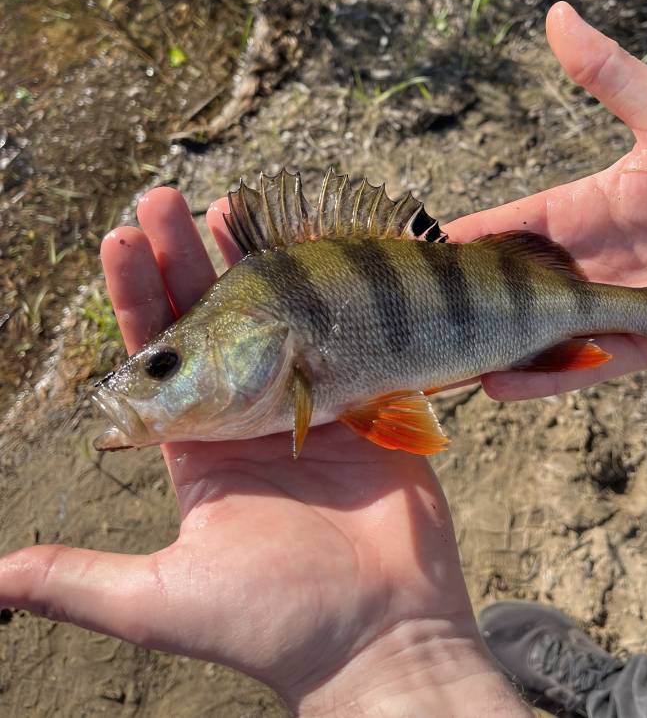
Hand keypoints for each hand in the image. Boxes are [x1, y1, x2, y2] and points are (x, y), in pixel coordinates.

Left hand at [0, 190, 526, 716]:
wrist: (381, 635)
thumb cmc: (273, 622)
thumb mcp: (162, 599)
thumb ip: (78, 582)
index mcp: (197, 445)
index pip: (154, 353)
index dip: (135, 296)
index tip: (118, 240)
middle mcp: (248, 414)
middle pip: (209, 319)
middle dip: (183, 257)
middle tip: (162, 198)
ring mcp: (309, 402)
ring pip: (275, 314)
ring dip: (249, 257)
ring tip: (225, 201)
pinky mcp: (364, 402)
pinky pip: (342, 332)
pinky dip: (326, 283)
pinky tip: (310, 242)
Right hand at [447, 2, 646, 400]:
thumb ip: (609, 73)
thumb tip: (558, 14)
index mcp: (586, 211)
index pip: (508, 228)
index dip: (463, 242)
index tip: (414, 252)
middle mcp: (592, 263)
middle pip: (514, 290)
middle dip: (467, 305)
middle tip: (409, 320)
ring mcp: (616, 306)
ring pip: (539, 335)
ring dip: (492, 349)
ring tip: (438, 364)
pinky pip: (587, 366)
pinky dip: (544, 381)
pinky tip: (497, 387)